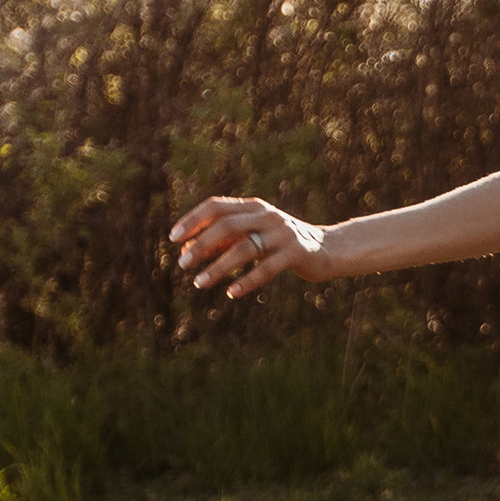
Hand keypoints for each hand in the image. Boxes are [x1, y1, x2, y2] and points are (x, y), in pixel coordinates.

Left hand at [170, 193, 324, 299]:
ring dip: (218, 267)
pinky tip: (231, 293)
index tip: (173, 238)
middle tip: (183, 265)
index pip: (216, 206)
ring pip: (244, 248)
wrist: (326, 250)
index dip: (193, 220)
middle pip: (226, 226)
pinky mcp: (296, 253)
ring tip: (199, 283)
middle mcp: (267, 216)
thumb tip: (186, 250)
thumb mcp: (251, 237)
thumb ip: (222, 240)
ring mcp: (283, 234)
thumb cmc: (280, 244)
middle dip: (201, 245)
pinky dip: (246, 281)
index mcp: (254, 207)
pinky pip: (267, 269)